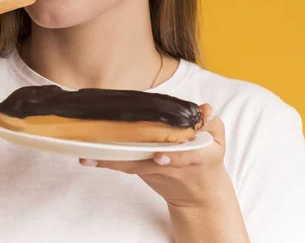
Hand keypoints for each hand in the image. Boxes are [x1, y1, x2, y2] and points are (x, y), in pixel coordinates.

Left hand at [80, 105, 234, 208]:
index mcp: (195, 157)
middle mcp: (170, 166)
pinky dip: (107, 161)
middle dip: (126, 159)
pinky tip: (88, 157)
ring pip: (131, 165)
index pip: (184, 157)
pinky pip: (124, 165)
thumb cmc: (207, 161)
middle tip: (104, 153)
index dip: (172, 157)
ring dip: (109, 161)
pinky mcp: (142, 172)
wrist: (199, 196)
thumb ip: (211, 123)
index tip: (159, 156)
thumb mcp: (217, 142)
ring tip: (88, 156)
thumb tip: (204, 108)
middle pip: (147, 162)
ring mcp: (154, 171)